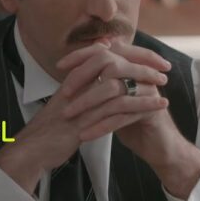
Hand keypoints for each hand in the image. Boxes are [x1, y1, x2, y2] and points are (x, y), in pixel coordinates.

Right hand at [0, 42, 169, 193]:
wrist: (34, 148)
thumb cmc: (54, 125)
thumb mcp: (70, 99)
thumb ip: (85, 78)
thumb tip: (100, 54)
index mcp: (75, 76)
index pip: (107, 53)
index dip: (133, 52)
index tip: (154, 58)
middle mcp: (77, 83)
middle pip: (115, 62)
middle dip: (144, 63)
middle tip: (165, 69)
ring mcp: (80, 100)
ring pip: (119, 84)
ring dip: (146, 85)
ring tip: (165, 88)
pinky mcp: (84, 120)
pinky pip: (118, 109)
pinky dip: (142, 106)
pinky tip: (158, 107)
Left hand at [57, 41, 199, 197]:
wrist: (159, 147)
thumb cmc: (131, 122)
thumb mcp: (112, 99)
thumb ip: (98, 82)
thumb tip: (74, 68)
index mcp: (131, 65)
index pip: (104, 51)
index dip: (81, 55)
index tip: (59, 66)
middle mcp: (141, 73)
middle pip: (109, 64)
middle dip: (83, 77)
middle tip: (64, 94)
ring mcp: (148, 90)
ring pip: (112, 90)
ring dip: (87, 103)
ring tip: (68, 116)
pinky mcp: (151, 110)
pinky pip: (121, 115)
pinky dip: (100, 126)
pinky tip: (84, 135)